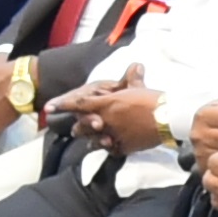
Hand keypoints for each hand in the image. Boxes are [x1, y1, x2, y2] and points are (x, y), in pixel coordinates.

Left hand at [48, 77, 168, 155]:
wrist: (169, 118)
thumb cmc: (154, 100)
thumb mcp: (140, 87)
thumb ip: (133, 78)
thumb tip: (136, 65)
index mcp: (108, 104)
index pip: (79, 105)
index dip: (62, 106)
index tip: (48, 107)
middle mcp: (107, 120)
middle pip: (83, 126)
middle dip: (79, 127)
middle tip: (76, 128)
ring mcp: (114, 135)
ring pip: (94, 141)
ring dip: (92, 140)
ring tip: (92, 139)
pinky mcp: (124, 147)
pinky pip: (110, 150)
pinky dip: (108, 148)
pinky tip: (110, 146)